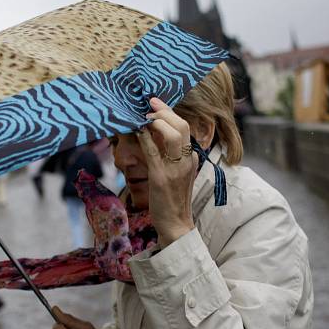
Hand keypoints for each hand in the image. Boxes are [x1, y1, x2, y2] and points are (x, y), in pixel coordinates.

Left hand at [138, 97, 196, 246]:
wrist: (175, 224)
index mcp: (191, 158)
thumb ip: (171, 155)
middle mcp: (186, 160)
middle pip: (181, 126)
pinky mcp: (161, 177)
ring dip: (156, 121)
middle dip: (164, 111)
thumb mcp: (177, 174)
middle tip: (149, 103)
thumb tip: (153, 135)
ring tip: (143, 116)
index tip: (156, 104)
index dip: (169, 113)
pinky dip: (144, 137)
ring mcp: (175, 168)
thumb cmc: (172, 199)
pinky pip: (152, 151)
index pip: (183, 128)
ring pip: (171, 134)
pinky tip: (137, 130)